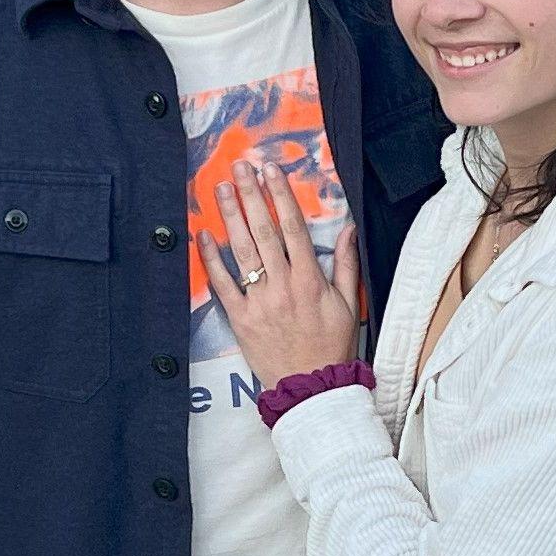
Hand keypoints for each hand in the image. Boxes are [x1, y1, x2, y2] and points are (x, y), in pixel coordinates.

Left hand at [206, 156, 364, 387]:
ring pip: (243, 250)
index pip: (293, 227)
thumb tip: (349, 228)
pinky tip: (205, 235)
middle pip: (264, 230)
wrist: (312, 389)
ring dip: (231, 216)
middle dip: (251, 195)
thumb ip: (347, 265)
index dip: (280, 195)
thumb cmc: (332, 346)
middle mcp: (283, 285)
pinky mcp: (241, 319)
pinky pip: (223, 284)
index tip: (271, 170)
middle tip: (240, 167)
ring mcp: (260, 301)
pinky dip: (212, 259)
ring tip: (222, 189)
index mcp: (311, 279)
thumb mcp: (350, 305)